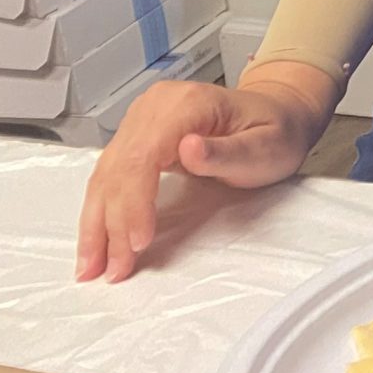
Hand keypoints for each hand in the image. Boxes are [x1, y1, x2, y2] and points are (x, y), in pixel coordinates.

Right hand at [76, 64, 333, 281]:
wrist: (280, 114)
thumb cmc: (276, 131)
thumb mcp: (266, 145)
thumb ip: (228, 151)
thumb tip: (188, 148)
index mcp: (187, 104)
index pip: (143, 157)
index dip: (135, 203)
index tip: (139, 241)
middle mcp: (156, 106)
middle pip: (119, 169)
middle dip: (111, 224)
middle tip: (112, 269)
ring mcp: (143, 118)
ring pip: (106, 174)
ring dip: (97, 223)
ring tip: (92, 265)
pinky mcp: (138, 135)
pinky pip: (111, 174)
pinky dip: (103, 209)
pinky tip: (98, 239)